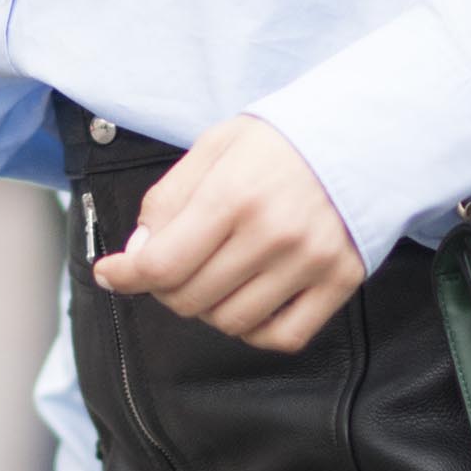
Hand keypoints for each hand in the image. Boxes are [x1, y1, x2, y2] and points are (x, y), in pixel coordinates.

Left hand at [92, 114, 363, 352]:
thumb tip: (138, 255)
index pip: (161, 265)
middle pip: (190, 299)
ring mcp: (310, 261)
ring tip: (217, 274)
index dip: (125, 276)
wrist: (358, 134)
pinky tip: (251, 298)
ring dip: (210, 307)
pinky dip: (257, 329)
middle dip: (167, 288)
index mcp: (234, 194)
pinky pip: (283, 336)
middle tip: (174, 264)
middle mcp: (273, 233)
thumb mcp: (213, 147)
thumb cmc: (278, 142)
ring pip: (232, 323)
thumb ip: (168, 199)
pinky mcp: (340, 280)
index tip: (111, 275)